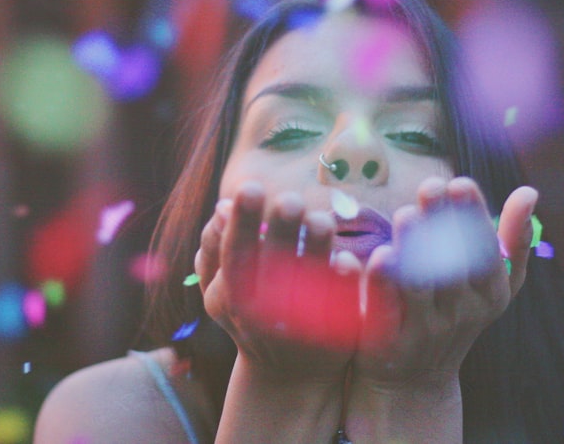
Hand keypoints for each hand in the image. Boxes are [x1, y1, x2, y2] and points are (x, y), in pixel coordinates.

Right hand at [194, 181, 360, 382]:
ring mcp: (294, 326)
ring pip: (304, 285)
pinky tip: (347, 260)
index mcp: (229, 295)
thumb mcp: (221, 288)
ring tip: (322, 219)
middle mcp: (258, 313)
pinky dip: (340, 285)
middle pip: (270, 265)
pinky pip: (336, 310)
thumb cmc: (251, 313)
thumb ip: (216, 248)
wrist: (285, 375)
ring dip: (313, 252)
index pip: (231, 252)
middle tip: (291, 199)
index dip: (240, 223)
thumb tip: (222, 207)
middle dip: (278, 230)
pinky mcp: (328, 336)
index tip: (251, 187)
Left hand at [354, 176, 537, 387]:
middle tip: (431, 186)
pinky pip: (386, 308)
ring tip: (407, 214)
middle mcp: (461, 311)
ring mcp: (426, 328)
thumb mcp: (493, 284)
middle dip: (443, 224)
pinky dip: (381, 282)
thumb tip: (529, 191)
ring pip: (420, 284)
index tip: (461, 183)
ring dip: (414, 247)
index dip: (474, 215)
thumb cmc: (457, 314)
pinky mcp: (389, 340)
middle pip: (454, 264)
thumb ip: (512, 240)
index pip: (486, 250)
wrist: (416, 382)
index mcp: (490, 291)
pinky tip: (378, 256)